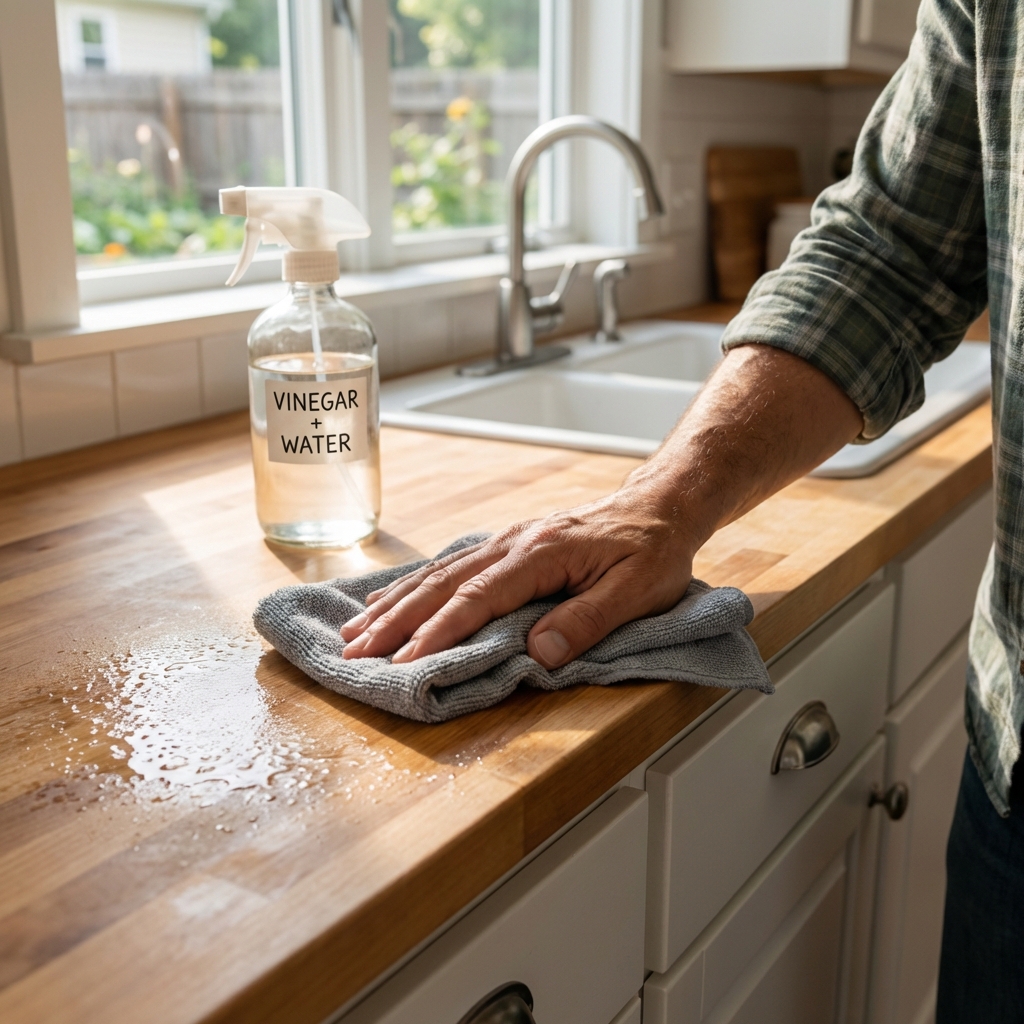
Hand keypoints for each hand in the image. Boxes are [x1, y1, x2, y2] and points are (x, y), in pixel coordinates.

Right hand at [340, 482, 698, 667]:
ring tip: (355, 631)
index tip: (403, 662)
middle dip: (396, 620)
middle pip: (443, 584)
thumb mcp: (638, 591)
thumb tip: (539, 652)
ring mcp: (506, 541)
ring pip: (438, 573)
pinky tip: (387, 599)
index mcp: (542, 553)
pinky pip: (450, 566)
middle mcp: (514, 542)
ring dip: (395, 604)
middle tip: (355, 651)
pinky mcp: (506, 545)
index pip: (478, 597)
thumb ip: (588, 620)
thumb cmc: (652, 551)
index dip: (439, 632)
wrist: (660, 506)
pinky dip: (413, 584)